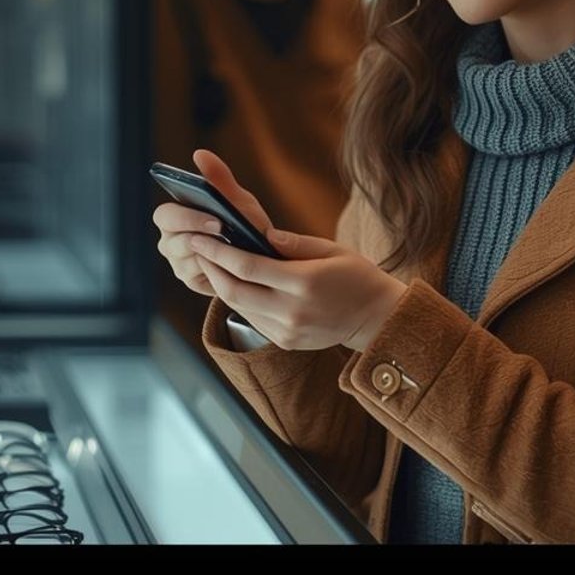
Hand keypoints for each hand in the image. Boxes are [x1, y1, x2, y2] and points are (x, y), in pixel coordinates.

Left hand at [174, 149, 407, 351]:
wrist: (377, 319)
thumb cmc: (356, 276)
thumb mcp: (331, 249)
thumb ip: (294, 243)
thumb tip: (261, 234)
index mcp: (304, 283)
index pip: (248, 267)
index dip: (219, 251)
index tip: (201, 237)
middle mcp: (292, 310)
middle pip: (234, 290)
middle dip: (211, 268)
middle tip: (197, 247)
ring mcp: (287, 330)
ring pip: (239, 307)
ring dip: (220, 284)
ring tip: (210, 261)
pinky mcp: (286, 341)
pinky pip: (252, 319)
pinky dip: (239, 300)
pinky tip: (234, 282)